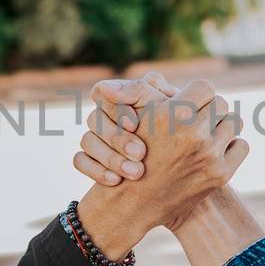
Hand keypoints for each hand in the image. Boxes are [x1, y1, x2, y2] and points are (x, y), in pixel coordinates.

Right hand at [73, 71, 178, 185]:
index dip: (116, 107)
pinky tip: (115, 181)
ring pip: (86, 140)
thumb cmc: (184, 132)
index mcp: (124, 97)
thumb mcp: (173, 112)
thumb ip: (151, 94)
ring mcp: (97, 138)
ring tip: (136, 173)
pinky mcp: (92, 159)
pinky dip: (95, 170)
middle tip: (140, 153)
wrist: (185, 170)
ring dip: (109, 156)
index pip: (103, 91)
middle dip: (117, 137)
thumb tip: (123, 84)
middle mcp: (107, 114)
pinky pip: (79, 160)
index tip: (135, 124)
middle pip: (94, 118)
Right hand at [74, 78, 248, 250]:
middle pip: (221, 104)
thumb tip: (157, 74)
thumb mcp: (136, 118)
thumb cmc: (130, 153)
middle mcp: (193, 133)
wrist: (133, 202)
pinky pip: (241, 146)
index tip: (190, 103)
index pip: (205, 87)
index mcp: (173, 113)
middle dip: (209, 110)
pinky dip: (231, 146)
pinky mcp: (220, 175)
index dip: (197, 94)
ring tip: (207, 133)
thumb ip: (150, 91)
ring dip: (222, 126)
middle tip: (198, 119)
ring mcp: (209, 155)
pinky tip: (215, 150)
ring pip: (233, 122)